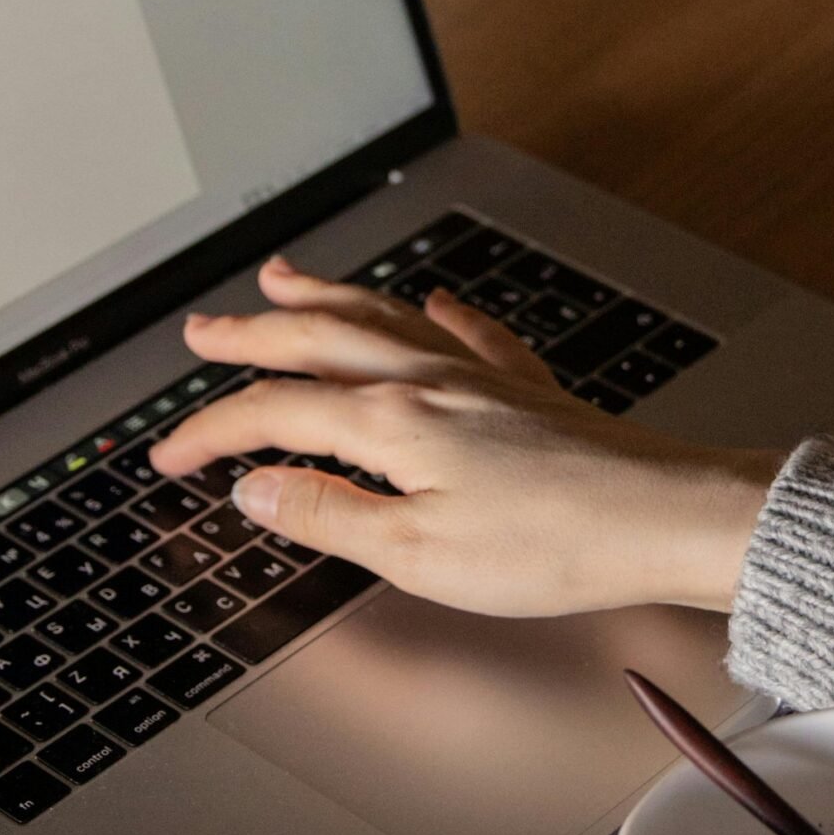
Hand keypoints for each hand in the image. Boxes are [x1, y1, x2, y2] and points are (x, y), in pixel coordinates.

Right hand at [149, 255, 777, 616]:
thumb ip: (331, 517)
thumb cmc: (555, 546)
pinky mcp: (532, 395)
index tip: (171, 457)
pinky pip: (473, 335)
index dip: (212, 432)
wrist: (662, 520)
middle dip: (250, 337)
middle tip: (201, 335)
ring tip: (283, 281)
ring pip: (384, 319)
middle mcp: (432, 382)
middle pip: (318, 342)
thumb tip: (257, 490)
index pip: (276, 415)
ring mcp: (483, 380)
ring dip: (325, 298)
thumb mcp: (418, 554)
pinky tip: (439, 304)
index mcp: (393, 423)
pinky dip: (442, 315)